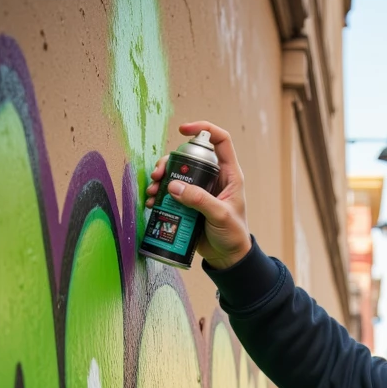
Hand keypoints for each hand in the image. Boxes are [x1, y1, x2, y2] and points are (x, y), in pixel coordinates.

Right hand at [145, 121, 251, 268]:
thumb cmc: (232, 235)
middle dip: (170, 161)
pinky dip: (161, 194)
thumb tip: (173, 186)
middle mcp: (213, 178)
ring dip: (161, 179)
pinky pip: (173, 192)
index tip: (183, 130)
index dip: (203, 129)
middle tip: (158, 174)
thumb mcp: (219, 215)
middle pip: (189, 157)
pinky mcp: (190, 203)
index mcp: (228, 174)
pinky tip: (153, 202)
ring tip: (153, 192)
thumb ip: (199, 200)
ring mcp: (200, 190)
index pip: (220, 140)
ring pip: (177, 174)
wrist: (227, 258)